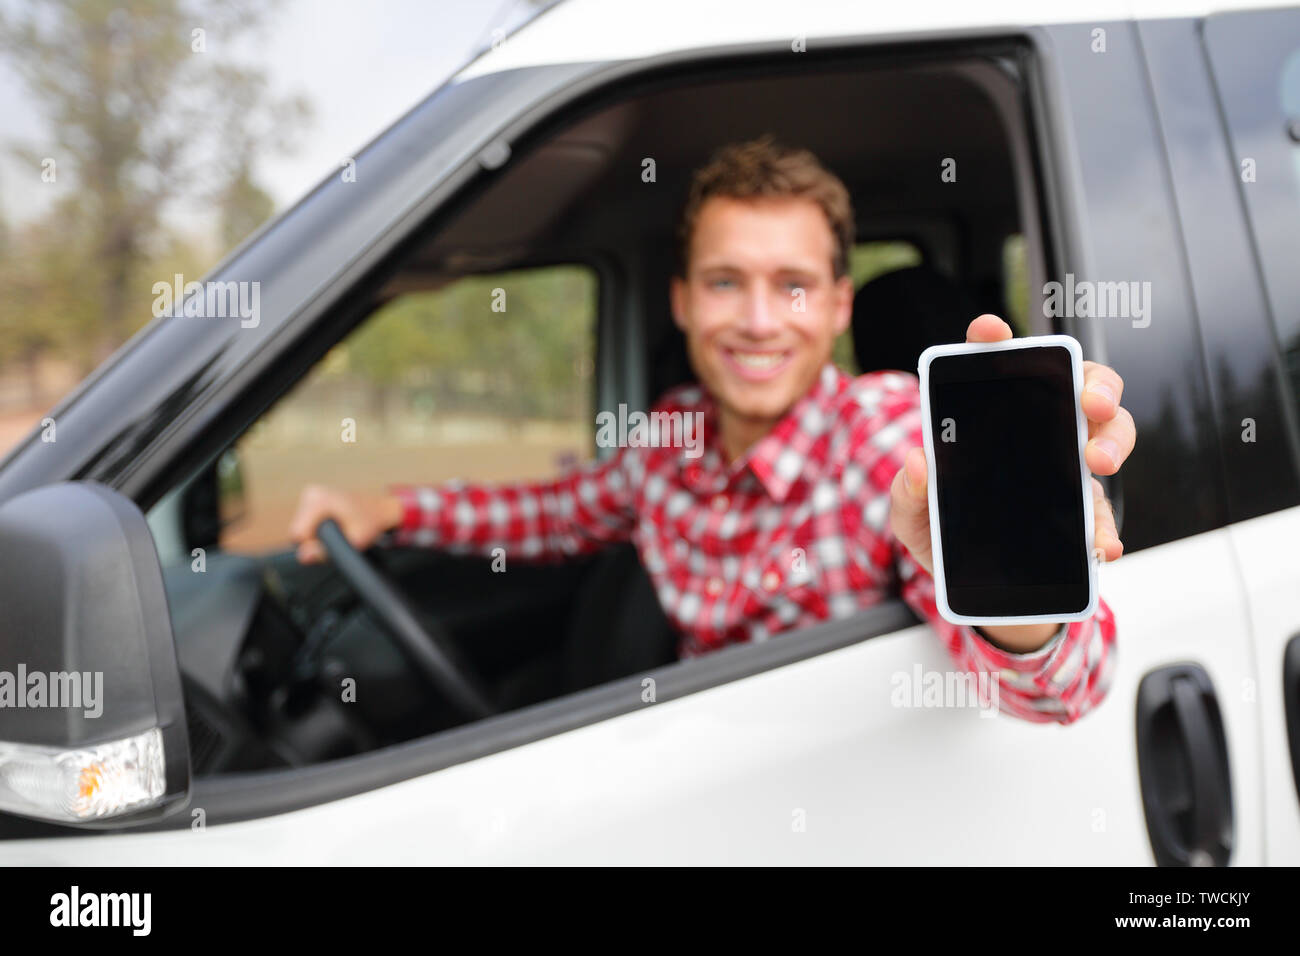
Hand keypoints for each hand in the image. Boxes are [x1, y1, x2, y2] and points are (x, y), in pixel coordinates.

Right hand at [288, 485, 403, 563]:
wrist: (380, 509)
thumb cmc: (370, 523)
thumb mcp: (353, 542)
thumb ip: (326, 551)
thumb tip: (303, 556)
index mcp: (319, 501)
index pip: (297, 534)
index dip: (312, 545)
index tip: (332, 542)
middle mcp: (312, 493)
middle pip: (296, 530)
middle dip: (313, 539)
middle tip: (337, 536)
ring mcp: (311, 492)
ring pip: (299, 526)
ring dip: (315, 533)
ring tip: (338, 528)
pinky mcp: (312, 496)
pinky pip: (304, 520)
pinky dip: (316, 526)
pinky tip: (332, 524)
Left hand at [888, 315, 1135, 649]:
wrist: (974, 588)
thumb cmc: (942, 535)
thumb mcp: (912, 517)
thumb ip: (909, 493)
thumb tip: (919, 462)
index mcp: (989, 422)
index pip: (995, 369)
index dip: (993, 341)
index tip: (989, 330)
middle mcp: (1036, 435)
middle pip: (1077, 387)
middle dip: (1092, 383)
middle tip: (1088, 402)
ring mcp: (1067, 470)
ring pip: (1109, 434)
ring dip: (1113, 439)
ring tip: (1099, 461)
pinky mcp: (1084, 514)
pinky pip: (1106, 513)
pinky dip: (1107, 527)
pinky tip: (1102, 543)